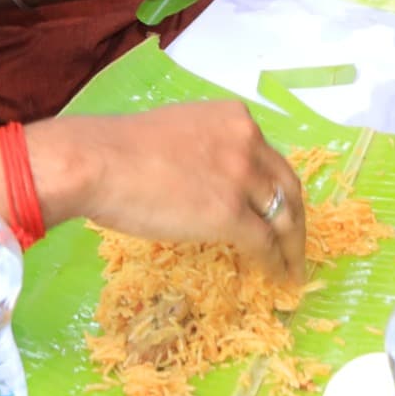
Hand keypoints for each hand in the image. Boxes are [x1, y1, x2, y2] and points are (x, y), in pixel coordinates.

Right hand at [48, 100, 306, 283]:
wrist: (98, 162)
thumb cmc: (120, 149)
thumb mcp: (178, 131)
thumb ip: (205, 148)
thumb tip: (208, 177)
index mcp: (234, 118)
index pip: (270, 158)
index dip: (278, 188)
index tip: (280, 207)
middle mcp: (247, 142)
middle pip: (287, 185)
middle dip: (296, 218)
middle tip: (296, 243)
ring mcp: (241, 177)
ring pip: (282, 216)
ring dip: (291, 246)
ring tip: (292, 268)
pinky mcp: (229, 214)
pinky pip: (264, 243)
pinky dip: (274, 263)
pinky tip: (275, 276)